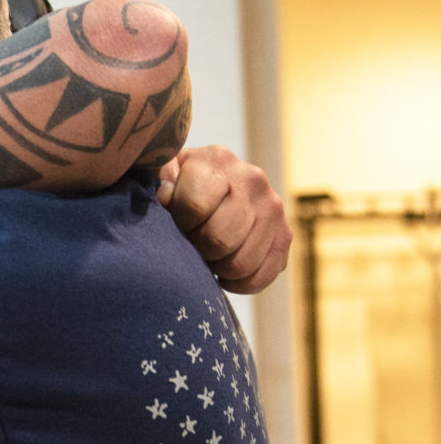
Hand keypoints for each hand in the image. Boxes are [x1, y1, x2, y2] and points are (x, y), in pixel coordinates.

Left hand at [156, 146, 290, 293]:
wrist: (210, 186)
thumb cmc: (177, 185)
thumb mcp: (161, 174)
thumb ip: (159, 180)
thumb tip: (167, 194)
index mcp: (218, 160)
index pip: (195, 206)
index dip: (180, 223)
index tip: (176, 223)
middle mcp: (253, 179)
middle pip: (220, 239)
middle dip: (198, 249)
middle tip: (191, 243)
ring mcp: (273, 208)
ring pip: (240, 263)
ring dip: (216, 267)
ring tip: (205, 255)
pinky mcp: (285, 235)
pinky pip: (260, 277)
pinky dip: (237, 284)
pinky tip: (222, 271)